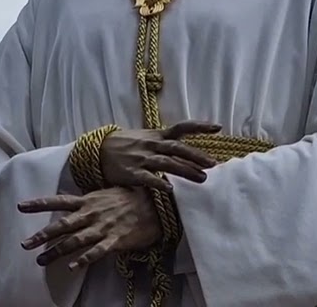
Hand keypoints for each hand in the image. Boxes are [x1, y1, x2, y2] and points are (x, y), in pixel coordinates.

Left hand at [18, 187, 160, 270]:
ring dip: (56, 251)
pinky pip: (96, 252)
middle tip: (25, 244)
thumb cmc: (129, 198)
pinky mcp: (115, 240)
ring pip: (74, 241)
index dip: (39, 204)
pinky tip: (72, 267)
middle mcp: (91, 213)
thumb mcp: (104, 193)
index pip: (58, 201)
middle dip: (42, 235)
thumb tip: (69, 199)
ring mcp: (102, 227)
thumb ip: (86, 199)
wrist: (155, 206)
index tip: (20, 206)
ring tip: (41, 261)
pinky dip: (84, 260)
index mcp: (87, 200)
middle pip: (61, 225)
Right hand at [98, 120, 220, 191]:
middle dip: (196, 156)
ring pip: (167, 163)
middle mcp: (152, 145)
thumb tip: (187, 151)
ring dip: (186, 170)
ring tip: (202, 178)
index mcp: (157, 135)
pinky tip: (170, 188)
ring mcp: (142, 158)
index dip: (200, 127)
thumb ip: (165, 143)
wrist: (98, 151)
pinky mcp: (132, 172)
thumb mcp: (146, 137)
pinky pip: (147, 177)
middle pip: (178, 148)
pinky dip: (159, 182)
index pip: (182, 127)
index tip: (218, 128)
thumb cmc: (126, 145)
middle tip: (213, 164)